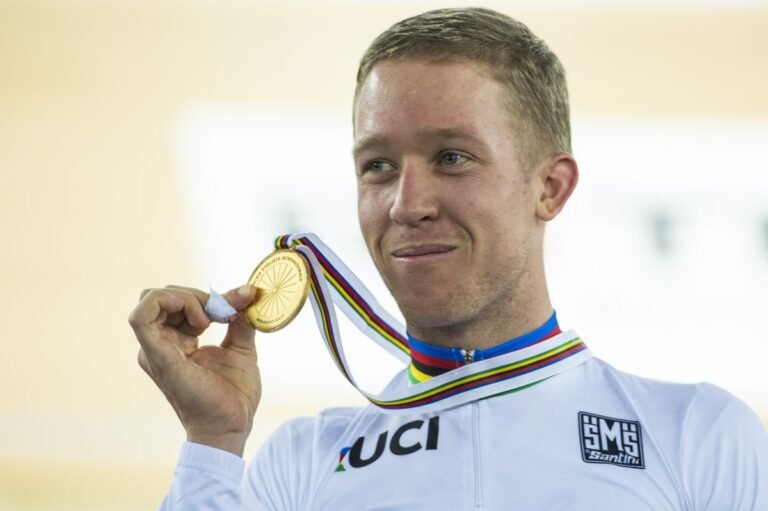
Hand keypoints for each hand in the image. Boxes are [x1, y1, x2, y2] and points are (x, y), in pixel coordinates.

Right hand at [128, 284, 259, 456]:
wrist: (232, 423)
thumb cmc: (234, 394)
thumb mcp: (241, 346)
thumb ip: (239, 319)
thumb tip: (247, 293)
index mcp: (174, 342)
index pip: (177, 301)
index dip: (206, 296)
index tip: (237, 303)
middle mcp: (158, 345)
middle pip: (163, 295)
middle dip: (197, 295)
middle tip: (223, 313)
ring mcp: (153, 350)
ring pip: (152, 298)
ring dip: (187, 298)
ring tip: (210, 320)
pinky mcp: (155, 356)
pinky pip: (142, 316)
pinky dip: (172, 303)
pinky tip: (201, 321)